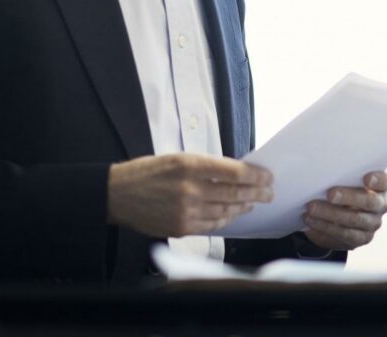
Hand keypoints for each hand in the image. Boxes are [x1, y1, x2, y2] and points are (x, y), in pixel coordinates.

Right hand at [107, 154, 273, 237]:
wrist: (117, 194)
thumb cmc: (146, 172)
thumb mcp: (176, 158)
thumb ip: (205, 166)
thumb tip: (235, 173)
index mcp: (189, 165)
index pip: (233, 172)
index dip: (255, 175)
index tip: (267, 176)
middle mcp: (190, 189)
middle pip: (234, 193)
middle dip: (256, 193)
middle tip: (269, 192)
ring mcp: (186, 211)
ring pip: (226, 210)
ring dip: (243, 206)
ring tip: (252, 202)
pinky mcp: (182, 228)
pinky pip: (212, 224)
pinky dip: (225, 218)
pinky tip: (232, 213)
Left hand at [301, 170, 386, 250]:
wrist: (334, 214)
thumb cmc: (340, 186)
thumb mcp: (343, 178)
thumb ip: (341, 173)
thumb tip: (320, 169)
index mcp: (381, 185)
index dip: (381, 180)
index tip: (367, 178)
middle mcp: (381, 204)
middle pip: (371, 202)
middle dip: (349, 197)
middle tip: (330, 194)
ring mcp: (373, 223)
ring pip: (355, 219)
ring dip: (331, 214)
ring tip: (312, 208)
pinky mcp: (361, 238)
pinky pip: (344, 234)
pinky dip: (325, 226)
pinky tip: (311, 220)